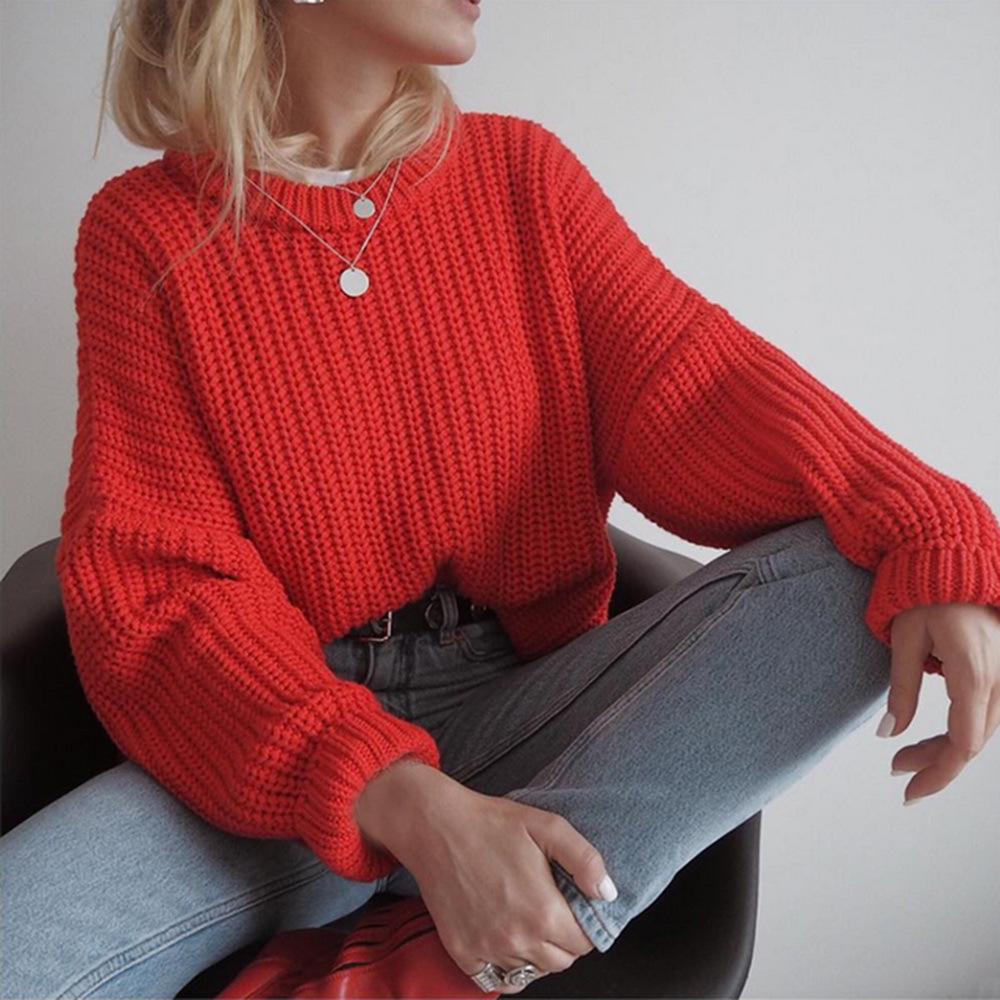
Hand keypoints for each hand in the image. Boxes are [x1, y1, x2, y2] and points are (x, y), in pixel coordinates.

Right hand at [355, 762, 612, 991]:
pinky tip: (506, 938)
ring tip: (528, 919)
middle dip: (563, 940)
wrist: (436, 827)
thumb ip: (585, 860)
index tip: (574, 908)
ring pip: (530, 971)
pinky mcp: (463, 953)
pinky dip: (506, 966)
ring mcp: (488, 950)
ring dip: (536, 952)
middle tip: (551, 911)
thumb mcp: (548, 826)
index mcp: (542, 912)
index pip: (583, 944)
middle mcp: (517, 940)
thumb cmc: (490, 823)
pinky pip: (497, 979)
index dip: (584, 926)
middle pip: (560, 962)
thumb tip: (607, 893)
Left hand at [879, 602, 999, 803]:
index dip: (939, 772)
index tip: (909, 789)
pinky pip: (987, 711)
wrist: (952, 559)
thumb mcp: (905, 639)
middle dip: (936, 762)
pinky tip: (934, 736)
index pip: (965, 742)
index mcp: (975, 673)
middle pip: (974, 741)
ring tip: (906, 755)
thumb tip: (890, 733)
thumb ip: (901, 690)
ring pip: (983, 729)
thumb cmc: (925, 592)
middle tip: (898, 768)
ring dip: (947, 748)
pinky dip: (961, 728)